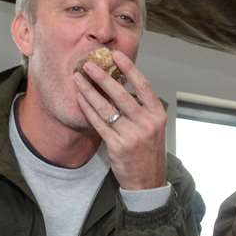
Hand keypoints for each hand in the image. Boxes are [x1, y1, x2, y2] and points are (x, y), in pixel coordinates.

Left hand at [74, 50, 167, 189]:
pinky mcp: (117, 146)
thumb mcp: (153, 127)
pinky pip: (98, 123)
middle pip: (121, 94)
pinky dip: (88, 109)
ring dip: (89, 90)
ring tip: (78, 78)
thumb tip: (118, 85)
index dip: (129, 68)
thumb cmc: (148, 150)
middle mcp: (146, 123)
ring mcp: (132, 135)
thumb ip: (140, 108)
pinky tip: (80, 98)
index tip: (116, 55)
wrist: (148, 180)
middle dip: (102, 77)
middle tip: (88, 64)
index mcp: (158, 114)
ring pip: (106, 108)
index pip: (144, 85)